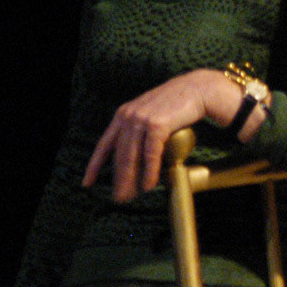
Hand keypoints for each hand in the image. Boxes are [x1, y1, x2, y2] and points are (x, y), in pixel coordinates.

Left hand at [82, 69, 238, 202]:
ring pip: (131, 157)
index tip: (87, 182)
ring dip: (131, 180)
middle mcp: (129, 116)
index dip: (94, 165)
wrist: (199, 89)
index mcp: (124, 114)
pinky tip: (150, 185)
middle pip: (119, 155)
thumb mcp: (152, 112)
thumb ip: (141, 127)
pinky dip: (149, 172)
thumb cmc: (180, 102)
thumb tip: (138, 154)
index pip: (104, 144)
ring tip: (131, 197)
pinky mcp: (156, 125)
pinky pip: (150, 154)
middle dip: (118, 179)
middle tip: (119, 198)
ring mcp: (141, 119)